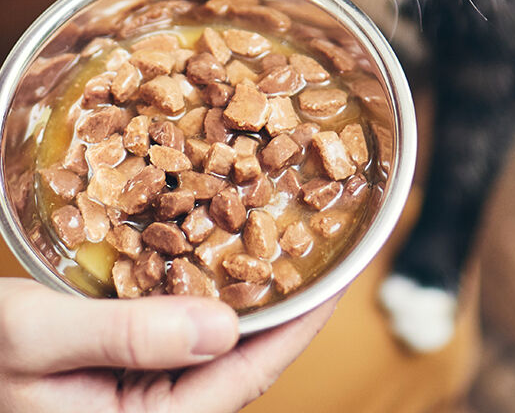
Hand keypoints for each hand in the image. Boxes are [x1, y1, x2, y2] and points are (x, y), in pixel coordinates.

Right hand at [0, 278, 336, 412]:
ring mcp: (140, 397)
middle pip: (241, 368)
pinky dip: (213, 305)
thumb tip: (223, 326)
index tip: (334, 287)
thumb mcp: (37, 336)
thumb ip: (127, 334)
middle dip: (286, 317)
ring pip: (217, 353)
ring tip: (286, 261)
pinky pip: (185, 341)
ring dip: (253, 308)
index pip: (243, 378)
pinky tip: (223, 271)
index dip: (296, 330)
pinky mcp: (129, 376)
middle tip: (320, 263)